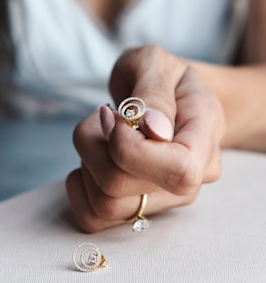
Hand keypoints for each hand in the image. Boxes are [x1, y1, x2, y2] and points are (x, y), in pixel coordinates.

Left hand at [66, 45, 225, 232]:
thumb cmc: (163, 78)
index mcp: (204, 138)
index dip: (130, 149)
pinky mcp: (137, 210)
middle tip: (105, 115)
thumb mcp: (156, 64)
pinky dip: (79, 188)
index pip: (178, 171)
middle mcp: (190, 180)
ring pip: (104, 206)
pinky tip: (90, 160)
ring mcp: (163, 200)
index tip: (115, 116)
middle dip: (95, 145)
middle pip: (122, 187)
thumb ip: (155, 92)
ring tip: (103, 135)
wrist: (169, 98)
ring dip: (87, 162)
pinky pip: (93, 218)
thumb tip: (154, 132)